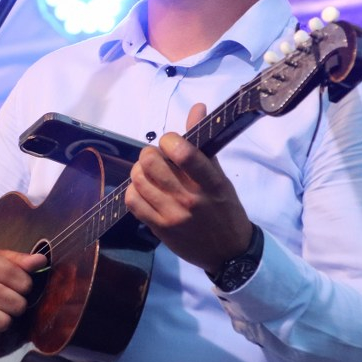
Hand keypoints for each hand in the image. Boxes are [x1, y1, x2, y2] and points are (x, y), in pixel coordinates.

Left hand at [125, 103, 252, 273]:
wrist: (229, 254)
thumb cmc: (226, 210)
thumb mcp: (221, 177)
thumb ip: (203, 144)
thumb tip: (196, 107)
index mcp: (212, 183)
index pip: (185, 153)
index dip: (170, 140)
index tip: (171, 141)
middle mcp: (191, 199)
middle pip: (152, 162)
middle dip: (151, 153)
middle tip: (157, 157)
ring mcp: (172, 216)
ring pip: (138, 179)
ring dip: (140, 170)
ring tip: (149, 173)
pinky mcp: (158, 229)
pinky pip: (132, 201)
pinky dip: (133, 190)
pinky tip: (144, 189)